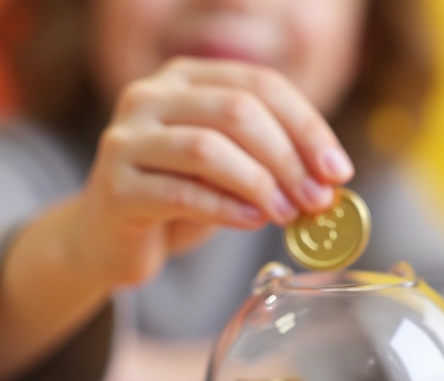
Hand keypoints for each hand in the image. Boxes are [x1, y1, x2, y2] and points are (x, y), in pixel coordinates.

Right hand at [67, 57, 354, 286]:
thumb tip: (330, 178)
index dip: (307, 126)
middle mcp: (150, 96)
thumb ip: (270, 160)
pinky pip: (179, 193)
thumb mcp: (228, 168)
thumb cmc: (177, 199)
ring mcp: (125, 139)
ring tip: (286, 213)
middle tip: (316, 199)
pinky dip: (225, 209)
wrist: (106, 240)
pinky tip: (253, 221)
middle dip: (288, 157)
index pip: (260, 84)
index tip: (337, 170)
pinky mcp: (114, 188)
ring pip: (206, 148)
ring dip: (259, 182)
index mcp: (184, 77)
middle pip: (236, 110)